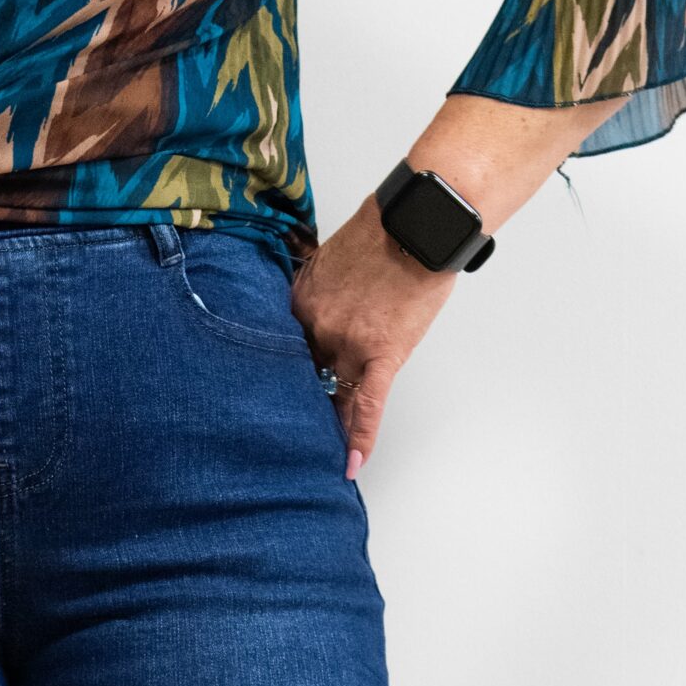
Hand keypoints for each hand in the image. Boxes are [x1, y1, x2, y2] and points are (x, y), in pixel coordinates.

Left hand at [291, 197, 455, 476]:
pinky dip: (360, 438)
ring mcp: (349, 343)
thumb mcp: (327, 258)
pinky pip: (367, 406)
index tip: (266, 399)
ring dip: (325, 426)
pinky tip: (351, 464)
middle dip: (292, 407)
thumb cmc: (382, 230)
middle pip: (299, 378)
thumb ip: (314, 292)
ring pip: (331, 396)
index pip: (280, 352)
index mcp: (301, 303)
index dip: (276, 378)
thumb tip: (312, 314)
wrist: (419, 221)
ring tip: (314, 457)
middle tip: (279, 438)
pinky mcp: (382, 355)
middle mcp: (318, 326)